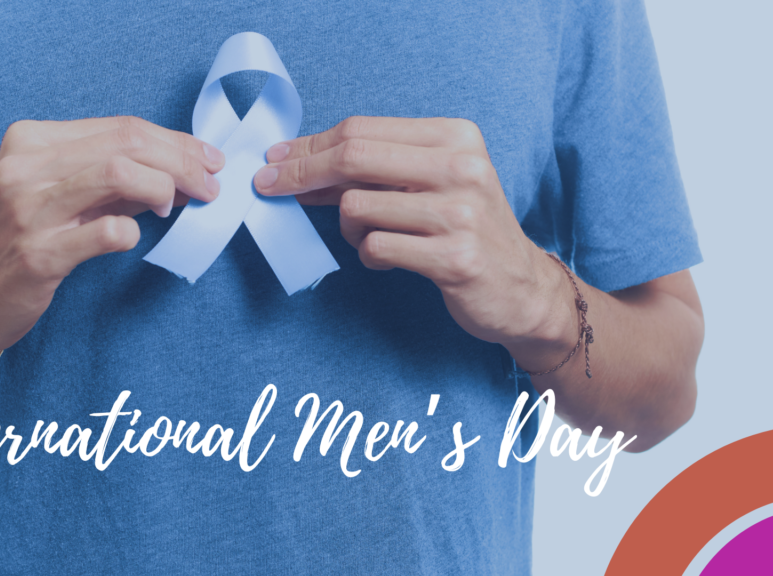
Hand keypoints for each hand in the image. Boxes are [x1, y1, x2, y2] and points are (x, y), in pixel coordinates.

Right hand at [0, 116, 224, 380]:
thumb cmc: (18, 243)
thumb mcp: (58, 196)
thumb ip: (109, 178)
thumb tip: (178, 168)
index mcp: (29, 141)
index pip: (120, 127)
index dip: (175, 142)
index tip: (207, 160)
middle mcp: (24, 167)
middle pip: (126, 145)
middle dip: (182, 162)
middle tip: (209, 185)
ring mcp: (27, 209)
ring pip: (119, 174)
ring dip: (163, 189)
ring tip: (174, 208)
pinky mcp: (37, 255)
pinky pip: (105, 231)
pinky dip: (131, 231)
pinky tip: (131, 236)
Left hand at [253, 116, 574, 360]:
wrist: (521, 288)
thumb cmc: (465, 230)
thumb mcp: (430, 183)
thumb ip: (375, 169)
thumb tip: (297, 165)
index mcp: (455, 137)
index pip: (361, 130)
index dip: (309, 146)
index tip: (275, 160)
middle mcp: (461, 168)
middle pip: (353, 157)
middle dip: (300, 173)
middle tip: (268, 187)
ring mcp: (461, 214)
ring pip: (357, 206)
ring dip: (348, 227)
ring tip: (372, 237)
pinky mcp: (455, 258)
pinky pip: (377, 248)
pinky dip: (369, 255)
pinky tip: (388, 258)